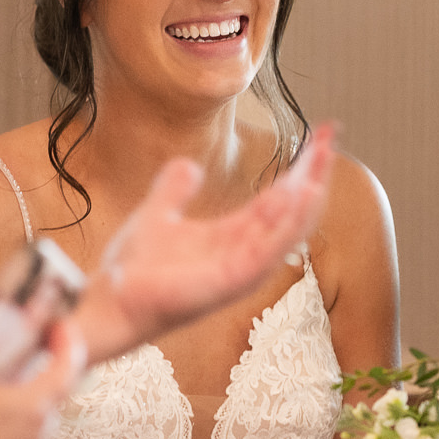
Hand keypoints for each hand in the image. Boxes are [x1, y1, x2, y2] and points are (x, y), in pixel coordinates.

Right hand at [0, 268, 83, 438]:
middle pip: (55, 396)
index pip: (71, 364)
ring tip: (0, 395)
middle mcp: (40, 437)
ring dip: (25, 408)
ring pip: (37, 428)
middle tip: (29, 357)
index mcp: (38, 405)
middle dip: (44, 372)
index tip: (60, 327)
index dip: (67, 340)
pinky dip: (6, 438)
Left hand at [77, 123, 336, 361]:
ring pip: (290, 229)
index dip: (298, 170)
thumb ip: (174, 189)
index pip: (277, 199)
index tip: (316, 138)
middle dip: (312, 174)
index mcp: (232, 237)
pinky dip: (290, 224)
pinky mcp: (232, 280)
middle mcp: (244, 253)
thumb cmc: (133, 269)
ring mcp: (242, 269)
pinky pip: (271, 250)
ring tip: (323, 160)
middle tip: (329, 137)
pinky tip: (303, 194)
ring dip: (309, 195)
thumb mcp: (157, 214)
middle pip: (291, 210)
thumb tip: (189, 165)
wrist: (109, 300)